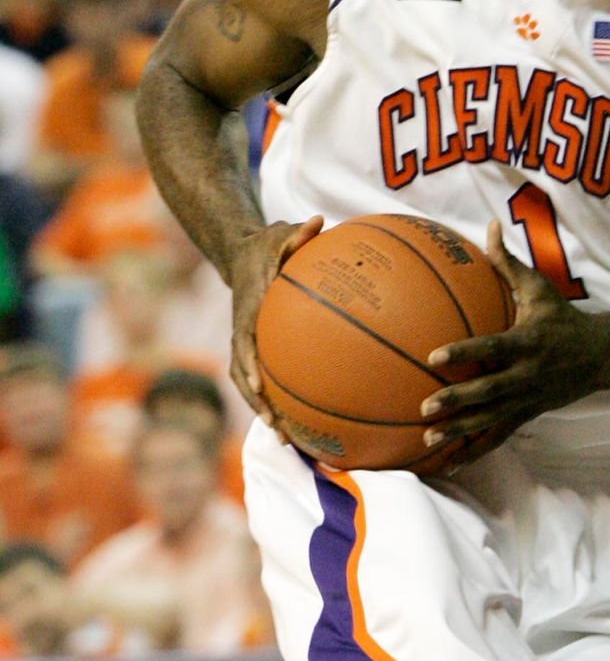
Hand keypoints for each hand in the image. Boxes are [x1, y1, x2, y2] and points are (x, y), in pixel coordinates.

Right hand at [229, 217, 322, 428]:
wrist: (241, 256)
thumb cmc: (266, 245)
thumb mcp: (279, 233)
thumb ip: (297, 232)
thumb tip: (317, 220)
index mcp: (247, 308)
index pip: (244, 339)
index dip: (248, 362)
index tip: (257, 384)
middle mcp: (241, 331)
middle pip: (242, 374)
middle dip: (256, 403)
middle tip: (275, 427)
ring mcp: (244, 343)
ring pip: (247, 384)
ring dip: (263, 411)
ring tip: (287, 440)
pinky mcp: (253, 349)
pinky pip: (262, 379)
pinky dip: (275, 401)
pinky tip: (300, 422)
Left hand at [419, 221, 608, 467]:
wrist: (603, 356)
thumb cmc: (563, 318)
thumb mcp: (539, 288)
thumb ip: (508, 262)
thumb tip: (489, 225)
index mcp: (526, 343)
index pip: (492, 348)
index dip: (464, 353)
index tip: (435, 356)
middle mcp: (526, 375)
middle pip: (488, 392)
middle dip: (457, 401)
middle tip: (425, 406)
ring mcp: (527, 400)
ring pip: (490, 421)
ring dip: (459, 432)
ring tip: (428, 440)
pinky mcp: (527, 416)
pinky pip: (498, 437)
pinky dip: (474, 451)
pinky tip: (449, 462)